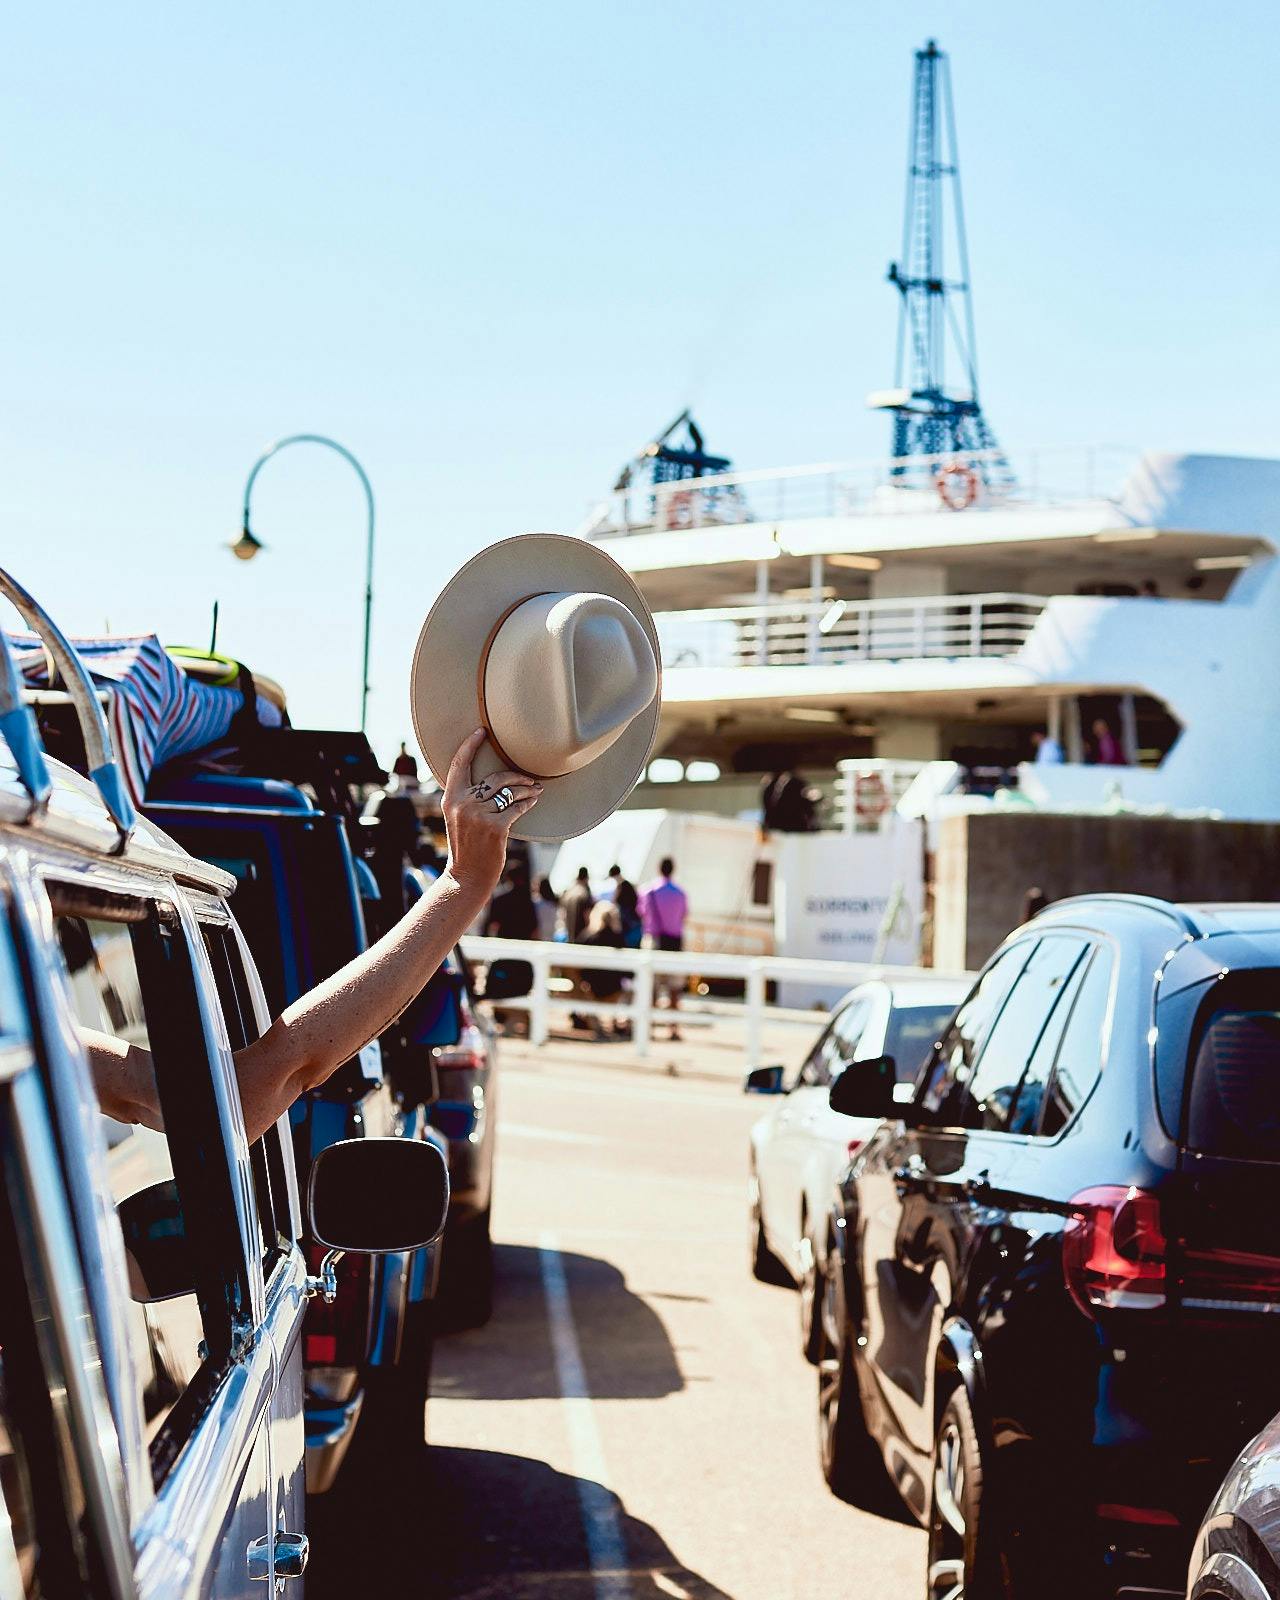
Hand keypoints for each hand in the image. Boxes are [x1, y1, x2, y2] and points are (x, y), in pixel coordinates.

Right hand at [442, 729, 541, 897]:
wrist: (467, 876)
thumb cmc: (467, 846)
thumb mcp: (458, 818)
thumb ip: (468, 798)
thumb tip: (493, 780)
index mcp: (451, 799)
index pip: (459, 764)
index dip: (470, 745)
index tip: (482, 731)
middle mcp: (462, 804)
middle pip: (495, 777)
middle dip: (518, 776)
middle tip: (530, 779)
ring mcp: (478, 815)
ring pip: (510, 791)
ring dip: (527, 790)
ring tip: (536, 790)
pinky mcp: (495, 827)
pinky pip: (517, 807)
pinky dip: (528, 804)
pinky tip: (533, 802)